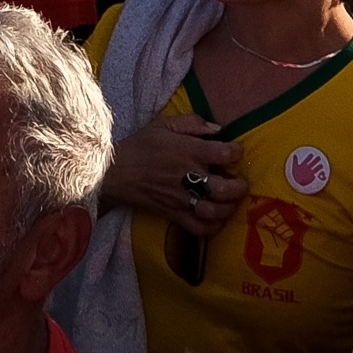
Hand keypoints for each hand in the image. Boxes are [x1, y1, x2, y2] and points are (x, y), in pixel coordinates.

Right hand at [105, 114, 243, 235]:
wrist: (113, 172)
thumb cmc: (140, 146)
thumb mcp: (163, 124)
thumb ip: (192, 122)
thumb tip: (218, 129)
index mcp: (187, 151)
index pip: (224, 154)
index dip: (236, 153)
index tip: (234, 152)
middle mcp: (187, 176)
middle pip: (224, 189)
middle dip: (239, 187)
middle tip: (239, 183)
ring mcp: (180, 199)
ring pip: (214, 212)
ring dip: (228, 208)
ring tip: (230, 201)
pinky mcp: (173, 215)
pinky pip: (199, 229)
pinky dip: (212, 228)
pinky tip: (216, 218)